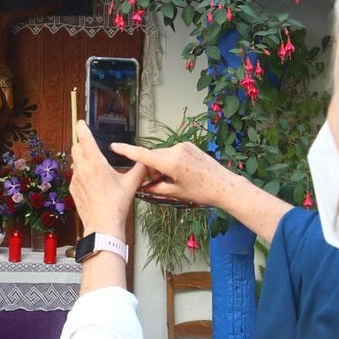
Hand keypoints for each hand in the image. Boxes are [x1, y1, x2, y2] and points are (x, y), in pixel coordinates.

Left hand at [69, 121, 146, 240]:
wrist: (103, 225)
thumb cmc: (116, 205)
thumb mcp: (131, 184)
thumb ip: (140, 169)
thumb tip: (147, 161)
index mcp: (96, 164)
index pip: (85, 139)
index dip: (82, 128)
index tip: (80, 122)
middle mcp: (82, 169)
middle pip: (76, 147)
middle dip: (82, 143)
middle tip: (90, 143)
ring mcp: (76, 179)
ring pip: (74, 161)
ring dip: (81, 158)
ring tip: (93, 163)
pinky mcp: (73, 189)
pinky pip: (75, 175)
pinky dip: (80, 172)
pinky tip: (91, 180)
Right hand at [113, 140, 288, 243]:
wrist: (225, 185)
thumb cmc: (202, 192)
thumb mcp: (176, 192)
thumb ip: (156, 187)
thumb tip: (143, 186)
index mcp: (170, 162)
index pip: (143, 155)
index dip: (127, 151)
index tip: (114, 146)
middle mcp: (175, 150)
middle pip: (153, 156)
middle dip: (150, 168)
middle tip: (153, 183)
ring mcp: (183, 146)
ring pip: (163, 155)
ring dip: (161, 165)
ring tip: (171, 180)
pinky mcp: (189, 146)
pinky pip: (172, 152)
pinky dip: (170, 162)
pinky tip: (180, 173)